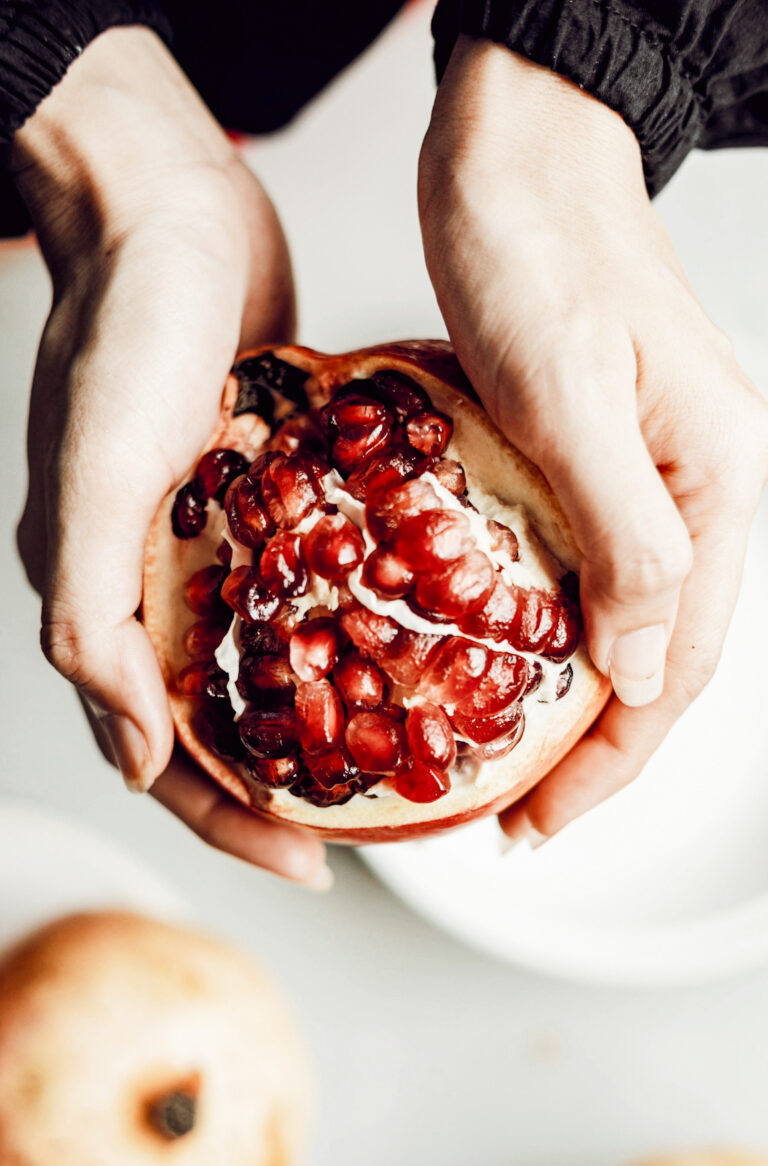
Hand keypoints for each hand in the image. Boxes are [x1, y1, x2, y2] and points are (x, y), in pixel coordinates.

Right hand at [12, 27, 329, 887]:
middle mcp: (153, 586)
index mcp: (104, 601)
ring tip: (395, 761)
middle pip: (219, 725)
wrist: (164, 211)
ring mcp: (208, 544)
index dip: (228, 822)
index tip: (311, 864)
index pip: (160, 753)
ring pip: (263, 664)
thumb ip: (94, 623)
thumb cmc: (121, 332)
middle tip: (363, 837)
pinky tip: (404, 646)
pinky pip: (300, 587)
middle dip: (283, 791)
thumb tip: (136, 757)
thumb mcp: (95, 481)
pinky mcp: (260, 497)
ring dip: (319, 719)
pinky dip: (341, 628)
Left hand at [418, 38, 767, 841]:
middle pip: (658, 658)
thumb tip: (641, 671)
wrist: (517, 145)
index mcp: (720, 484)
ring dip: (566, 702)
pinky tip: (494, 658)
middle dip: (592, 751)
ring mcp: (651, 472)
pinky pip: (582, 568)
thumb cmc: (538, 246)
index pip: (680, 665)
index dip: (613, 759)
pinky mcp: (595, 454)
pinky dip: (542, 631)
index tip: (543, 821)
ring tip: (506, 762)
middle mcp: (700, 489)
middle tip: (515, 817)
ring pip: (621, 621)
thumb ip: (626, 538)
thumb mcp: (572, 395)